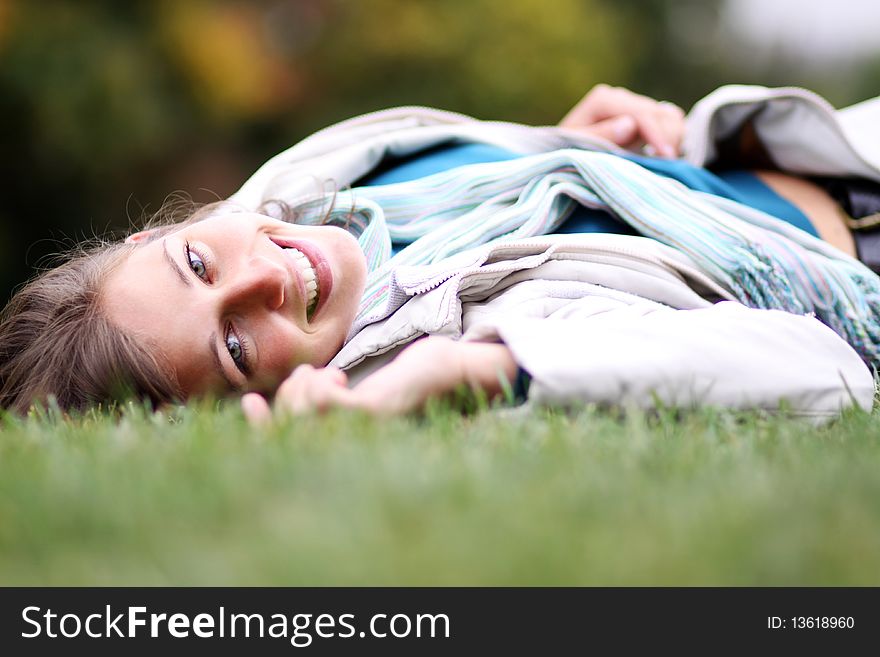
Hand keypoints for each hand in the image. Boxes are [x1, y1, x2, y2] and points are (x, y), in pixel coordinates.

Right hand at [241, 337, 517, 423]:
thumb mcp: (366, 388)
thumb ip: (334, 393)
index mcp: (349, 441)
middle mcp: (354, 443)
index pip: (293, 446)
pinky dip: (320, 385)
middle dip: (287, 396)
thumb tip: (303, 382)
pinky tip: (337, 377)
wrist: (453, 373)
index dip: (264, 431)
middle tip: (308, 376)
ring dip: (304, 386)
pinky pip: (326, 405)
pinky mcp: (376, 414)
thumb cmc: (408, 380)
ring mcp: (364, 430)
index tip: (247, 405)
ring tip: (329, 375)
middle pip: (292, 427)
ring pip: (304, 414)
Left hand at [559, 84, 684, 156]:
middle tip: (668, 164)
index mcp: (604, 100)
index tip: (667, 157)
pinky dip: (673, 137)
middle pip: (659, 113)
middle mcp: (620, 97)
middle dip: (667, 138)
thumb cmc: (566, 152)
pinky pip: (670, 120)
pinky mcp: (642, 115)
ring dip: (674, 138)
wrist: (563, 153)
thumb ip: (602, 136)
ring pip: (669, 115)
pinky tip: (664, 155)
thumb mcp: (576, 148)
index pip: (640, 114)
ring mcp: (632, 104)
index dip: (656, 135)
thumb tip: (629, 124)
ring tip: (665, 161)